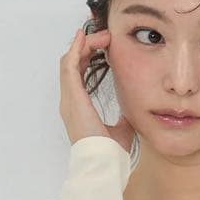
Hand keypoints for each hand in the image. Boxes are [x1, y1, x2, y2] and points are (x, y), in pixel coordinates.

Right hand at [59, 27, 136, 150]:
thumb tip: (131, 109)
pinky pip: (69, 66)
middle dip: (86, 47)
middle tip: (105, 37)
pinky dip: (75, 50)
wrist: (104, 163)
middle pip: (71, 65)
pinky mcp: (72, 98)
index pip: (78, 75)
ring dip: (83, 45)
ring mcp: (69, 100)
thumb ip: (123, 117)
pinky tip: (85, 38)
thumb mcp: (121, 129)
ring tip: (100, 36)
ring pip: (69, 62)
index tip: (105, 48)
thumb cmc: (110, 152)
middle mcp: (70, 102)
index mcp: (78, 108)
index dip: (87, 57)